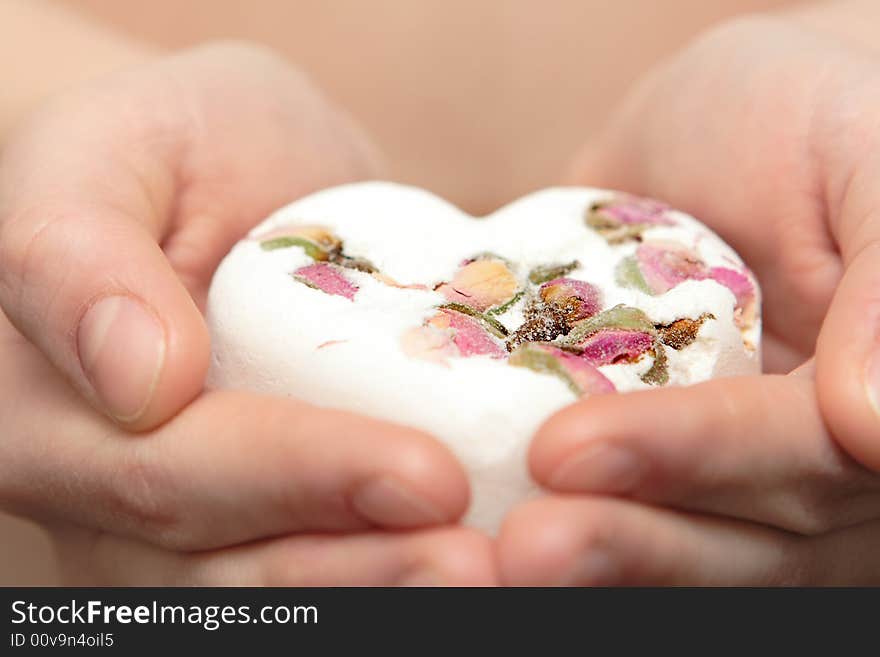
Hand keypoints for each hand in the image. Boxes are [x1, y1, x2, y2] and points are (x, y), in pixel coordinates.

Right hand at [0, 43, 494, 584]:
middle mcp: (98, 494)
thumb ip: (76, 253)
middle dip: (360, 573)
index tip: (428, 476)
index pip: (167, 472)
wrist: (222, 172)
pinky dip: (392, 579)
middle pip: (223, 570)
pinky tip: (474, 569)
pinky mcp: (258, 518)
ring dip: (383, 596)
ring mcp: (173, 525)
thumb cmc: (160, 148)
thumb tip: (140, 382)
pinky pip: (317, 574)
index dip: (298, 482)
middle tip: (482, 561)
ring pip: (270, 597)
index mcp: (44, 409)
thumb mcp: (105, 148)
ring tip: (490, 578)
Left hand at [497, 16, 879, 584]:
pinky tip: (470, 535)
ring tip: (485, 560)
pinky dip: (548, 516)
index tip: (568, 451)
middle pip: (739, 540)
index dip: (696, 459)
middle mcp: (803, 458)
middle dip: (629, 544)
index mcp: (868, 402)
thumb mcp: (866, 155)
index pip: (804, 460)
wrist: (712, 125)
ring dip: (586, 561)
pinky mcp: (634, 445)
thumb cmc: (803, 116)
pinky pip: (604, 500)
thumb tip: (876, 431)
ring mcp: (716, 463)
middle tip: (519, 547)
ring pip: (674, 544)